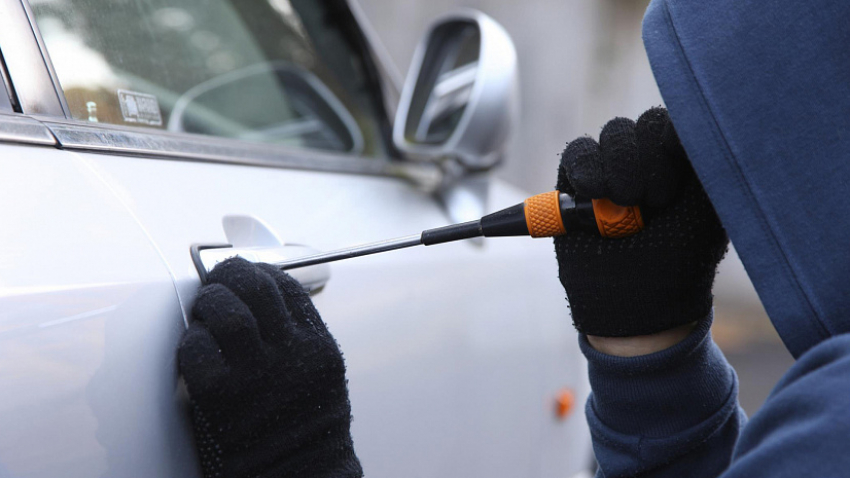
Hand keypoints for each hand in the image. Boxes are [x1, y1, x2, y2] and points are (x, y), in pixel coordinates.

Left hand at [178, 257, 361, 477]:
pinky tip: (195, 347)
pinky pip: (198, 350)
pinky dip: (191, 341)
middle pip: (259, 288)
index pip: (289, 288)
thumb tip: (260, 304)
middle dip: (231, 274)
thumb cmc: (304, 429)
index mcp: (318, 348)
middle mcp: (292, 356)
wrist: (301, 476)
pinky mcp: (222, 397)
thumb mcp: (320, 376)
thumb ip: (298, 337)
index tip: (247, 273)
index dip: (261, 272)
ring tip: (204, 309)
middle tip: (217, 280)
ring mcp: (258, 375)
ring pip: (228, 312)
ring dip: (210, 303)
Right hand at [555, 107, 727, 337]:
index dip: (673, 138)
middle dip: (648, 159)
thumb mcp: (707, 211)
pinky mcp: (576, 183)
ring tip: (624, 203)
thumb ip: (703, 163)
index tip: (677, 169)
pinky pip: (577, 151)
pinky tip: (593, 193)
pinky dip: (584, 167)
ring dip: (618, 164)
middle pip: (645, 124)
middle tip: (654, 201)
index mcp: (686, 165)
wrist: (635, 303)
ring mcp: (612, 170)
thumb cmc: (678, 262)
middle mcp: (650, 161)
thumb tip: (685, 124)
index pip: (677, 124)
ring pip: (612, 133)